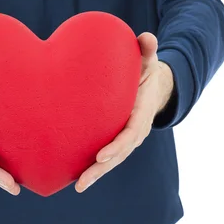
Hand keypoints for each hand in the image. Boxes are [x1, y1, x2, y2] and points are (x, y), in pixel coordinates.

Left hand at [75, 33, 173, 192]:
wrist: (151, 84)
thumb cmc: (145, 69)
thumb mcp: (148, 59)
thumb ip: (147, 50)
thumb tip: (147, 38)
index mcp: (141, 113)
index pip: (130, 134)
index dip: (117, 146)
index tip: (100, 156)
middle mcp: (135, 130)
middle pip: (118, 155)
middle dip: (101, 169)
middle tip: (82, 181)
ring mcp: (125, 138)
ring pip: (111, 160)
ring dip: (95, 174)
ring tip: (77, 186)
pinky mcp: (114, 139)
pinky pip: (104, 155)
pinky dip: (91, 166)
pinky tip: (72, 175)